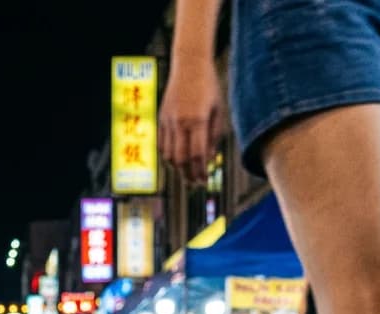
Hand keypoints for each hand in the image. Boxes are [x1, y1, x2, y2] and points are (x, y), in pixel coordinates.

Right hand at [159, 58, 223, 184]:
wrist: (189, 64)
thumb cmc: (208, 85)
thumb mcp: (218, 110)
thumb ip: (214, 136)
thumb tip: (208, 159)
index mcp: (197, 119)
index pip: (197, 155)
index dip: (200, 172)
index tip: (204, 181)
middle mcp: (180, 122)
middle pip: (181, 160)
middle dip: (188, 175)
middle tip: (195, 183)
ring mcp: (168, 121)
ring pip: (169, 155)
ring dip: (178, 168)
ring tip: (187, 173)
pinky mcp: (161, 119)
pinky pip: (162, 145)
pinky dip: (169, 156)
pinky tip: (178, 159)